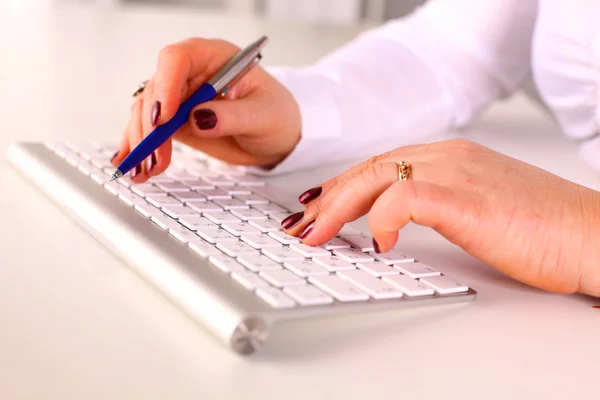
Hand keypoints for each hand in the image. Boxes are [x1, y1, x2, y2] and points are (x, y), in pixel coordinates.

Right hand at [111, 38, 300, 182]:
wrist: (277, 135)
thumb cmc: (277, 114)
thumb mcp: (264, 115)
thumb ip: (233, 115)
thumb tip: (199, 118)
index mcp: (214, 58)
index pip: (178, 59)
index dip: (166, 85)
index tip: (164, 117)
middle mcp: (191, 74)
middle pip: (156, 89)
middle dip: (151, 125)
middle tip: (156, 155)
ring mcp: (179, 98)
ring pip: (146, 111)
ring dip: (142, 140)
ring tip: (146, 169)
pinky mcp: (174, 122)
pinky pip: (149, 130)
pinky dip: (139, 148)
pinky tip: (134, 165)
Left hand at [282, 138, 599, 296]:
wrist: (591, 236)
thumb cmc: (540, 229)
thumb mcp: (475, 208)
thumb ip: (434, 206)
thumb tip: (393, 223)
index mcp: (449, 157)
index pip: (379, 164)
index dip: (342, 186)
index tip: (317, 206)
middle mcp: (448, 157)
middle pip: (369, 168)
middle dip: (328, 198)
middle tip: (302, 225)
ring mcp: (456, 173)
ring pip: (376, 177)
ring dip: (339, 208)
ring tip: (316, 236)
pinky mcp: (465, 198)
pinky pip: (405, 197)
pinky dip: (381, 218)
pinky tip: (377, 243)